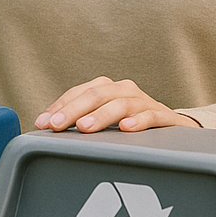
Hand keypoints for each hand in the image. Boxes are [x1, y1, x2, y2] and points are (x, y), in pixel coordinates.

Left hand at [36, 76, 201, 132]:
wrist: (173, 127)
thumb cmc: (131, 122)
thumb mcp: (104, 120)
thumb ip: (79, 121)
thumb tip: (45, 128)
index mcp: (107, 88)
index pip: (78, 93)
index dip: (59, 106)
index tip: (42, 123)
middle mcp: (125, 90)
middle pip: (96, 95)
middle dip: (73, 110)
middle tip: (57, 125)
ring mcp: (145, 102)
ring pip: (121, 103)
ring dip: (101, 115)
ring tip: (85, 127)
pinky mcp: (165, 117)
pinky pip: (152, 116)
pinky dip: (139, 120)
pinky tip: (127, 128)